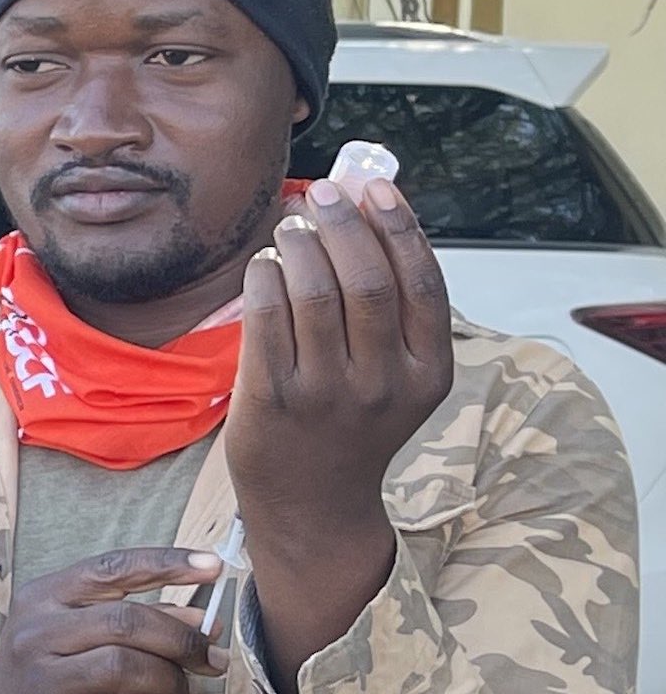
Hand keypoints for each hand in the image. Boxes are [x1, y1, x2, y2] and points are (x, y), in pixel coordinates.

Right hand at [0, 547, 226, 693]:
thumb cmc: (45, 680)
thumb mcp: (71, 637)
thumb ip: (131, 620)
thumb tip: (203, 621)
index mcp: (41, 599)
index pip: (111, 568)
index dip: (166, 563)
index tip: (213, 568)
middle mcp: (36, 635)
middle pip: (126, 622)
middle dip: (182, 640)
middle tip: (211, 658)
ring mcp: (43, 684)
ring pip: (131, 670)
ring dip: (175, 682)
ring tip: (188, 691)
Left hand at [226, 175, 455, 683]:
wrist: (312, 506)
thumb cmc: (352, 425)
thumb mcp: (396, 375)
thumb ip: (390, 306)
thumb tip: (369, 209)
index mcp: (429, 373)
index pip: (422, 282)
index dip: (399, 225)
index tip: (375, 186)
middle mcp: (383, 384)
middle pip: (366, 281)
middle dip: (344, 224)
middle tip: (323, 194)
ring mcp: (325, 394)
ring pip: (314, 294)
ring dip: (299, 246)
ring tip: (290, 229)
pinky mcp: (272, 401)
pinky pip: (266, 319)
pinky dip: (264, 279)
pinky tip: (264, 266)